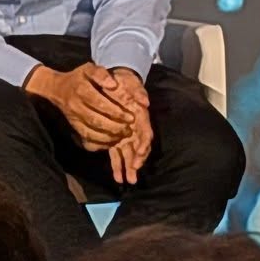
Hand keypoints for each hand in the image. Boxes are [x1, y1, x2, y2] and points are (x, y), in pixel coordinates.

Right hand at [25, 64, 139, 154]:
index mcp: (81, 90)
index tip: (131, 117)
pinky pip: (86, 140)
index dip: (116, 112)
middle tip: (129, 129)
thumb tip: (113, 84)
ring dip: (108, 137)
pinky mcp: (73, 128)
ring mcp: (73, 119)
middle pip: (96, 121)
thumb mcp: (89, 69)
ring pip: (91, 133)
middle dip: (115, 127)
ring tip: (123, 135)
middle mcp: (75, 106)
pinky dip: (99, 144)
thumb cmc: (78, 78)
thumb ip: (101, 74)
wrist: (57, 89)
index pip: (99, 103)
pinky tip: (111, 141)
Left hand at [94, 67, 154, 184]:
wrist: (114, 80)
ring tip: (127, 180)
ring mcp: (126, 133)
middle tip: (133, 173)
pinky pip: (118, 153)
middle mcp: (136, 127)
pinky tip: (118, 177)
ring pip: (129, 153)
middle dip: (136, 161)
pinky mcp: (116, 137)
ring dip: (128, 167)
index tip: (139, 156)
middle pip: (139, 147)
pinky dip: (118, 165)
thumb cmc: (123, 82)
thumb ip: (138, 91)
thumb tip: (145, 101)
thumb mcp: (130, 82)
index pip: (145, 133)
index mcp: (140, 115)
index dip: (143, 145)